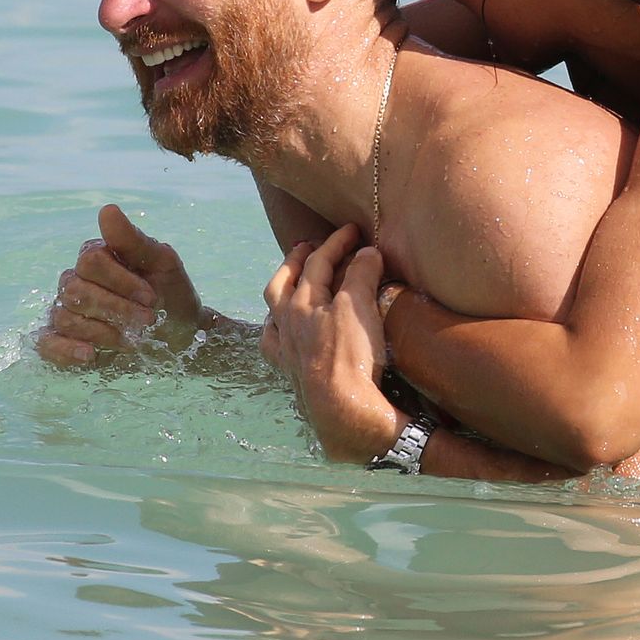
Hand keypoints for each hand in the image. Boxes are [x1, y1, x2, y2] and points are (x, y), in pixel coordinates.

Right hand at [36, 204, 206, 365]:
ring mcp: (65, 311)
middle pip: (76, 290)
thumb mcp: (163, 265)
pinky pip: (46, 343)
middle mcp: (75, 280)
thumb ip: (133, 240)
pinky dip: (66, 350)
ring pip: (65, 317)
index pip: (90, 261)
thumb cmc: (171, 295)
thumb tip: (107, 210)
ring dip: (104, 331)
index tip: (151, 297)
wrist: (179, 336)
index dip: (121, 281)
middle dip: (116, 308)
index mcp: (96, 257)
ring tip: (132, 340)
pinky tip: (91, 354)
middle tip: (147, 321)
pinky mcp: (62, 341)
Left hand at [262, 224, 399, 462]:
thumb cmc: (351, 356)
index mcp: (301, 302)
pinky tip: (282, 333)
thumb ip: (361, 275)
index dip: (336, 242)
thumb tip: (367, 251)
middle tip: (307, 247)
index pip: (318, 262)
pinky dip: (276, 333)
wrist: (342, 410)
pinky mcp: (291, 374)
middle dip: (295, 261)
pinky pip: (274, 347)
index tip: (353, 230)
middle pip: (283, 282)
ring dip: (281, 294)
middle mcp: (286, 323)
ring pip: (272, 314)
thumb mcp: (360, 307)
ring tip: (290, 286)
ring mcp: (285, 350)